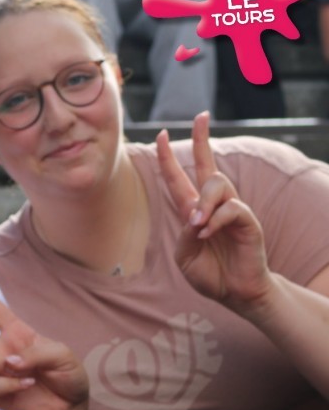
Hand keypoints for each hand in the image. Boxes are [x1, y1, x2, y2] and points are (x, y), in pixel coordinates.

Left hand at [156, 111, 270, 310]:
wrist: (235, 293)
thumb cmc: (210, 274)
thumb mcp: (184, 255)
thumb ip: (182, 234)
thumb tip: (193, 215)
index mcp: (193, 210)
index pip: (179, 177)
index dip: (169, 156)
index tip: (162, 134)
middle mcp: (213, 205)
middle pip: (207, 164)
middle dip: (202, 138)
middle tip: (201, 116)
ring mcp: (232, 211)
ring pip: (217, 183)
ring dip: (204, 202)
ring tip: (197, 226)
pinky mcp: (248, 222)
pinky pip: (232, 208)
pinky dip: (215, 220)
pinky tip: (206, 234)